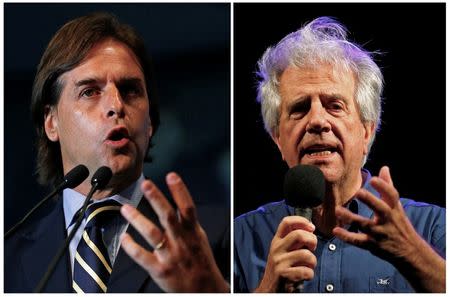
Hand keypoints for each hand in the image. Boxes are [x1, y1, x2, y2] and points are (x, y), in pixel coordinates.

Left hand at [119, 172, 228, 291]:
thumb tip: (178, 201)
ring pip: (153, 234)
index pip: (188, 207)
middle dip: (157, 199)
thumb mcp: (200, 239)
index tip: (171, 176)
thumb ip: (188, 222)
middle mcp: (182, 241)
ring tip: (125, 208)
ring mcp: (170, 256)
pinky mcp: (160, 270)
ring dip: (138, 219)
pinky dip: (131, 246)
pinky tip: (124, 237)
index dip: (180, 190)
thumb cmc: (202, 263)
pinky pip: (142, 256)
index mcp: (193, 232)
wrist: (205, 291)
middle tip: (146, 184)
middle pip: (169, 216)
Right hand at [255, 216, 316, 292]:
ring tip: (309, 266)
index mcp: (277, 240)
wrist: (269, 289)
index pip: (287, 222)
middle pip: (299, 234)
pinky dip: (310, 274)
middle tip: (312, 248)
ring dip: (313, 262)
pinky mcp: (283, 274)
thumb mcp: (282, 251)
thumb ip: (293, 240)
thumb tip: (310, 229)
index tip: (311, 227)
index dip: (302, 221)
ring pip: (306, 254)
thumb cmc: (281, 268)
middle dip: (312, 240)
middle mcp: (276, 248)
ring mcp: (279, 261)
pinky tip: (305, 276)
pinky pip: (306, 271)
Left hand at [333, 166, 444, 291]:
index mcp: (394, 209)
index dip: (384, 187)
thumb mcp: (396, 207)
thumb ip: (388, 187)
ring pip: (365, 225)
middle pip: (381, 209)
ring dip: (351, 217)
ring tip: (337, 210)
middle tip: (358, 192)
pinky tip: (335, 230)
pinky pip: (358, 241)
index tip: (373, 179)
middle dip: (371, 201)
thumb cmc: (399, 224)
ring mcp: (380, 234)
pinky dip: (347, 236)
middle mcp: (388, 220)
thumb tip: (384, 168)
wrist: (410, 252)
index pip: (392, 196)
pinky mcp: (372, 245)